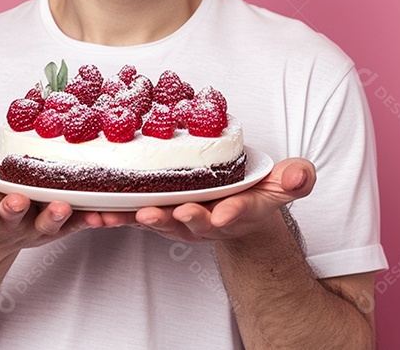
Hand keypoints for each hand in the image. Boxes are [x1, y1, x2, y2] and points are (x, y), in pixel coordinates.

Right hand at [0, 146, 108, 256]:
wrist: (1, 228)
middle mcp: (13, 220)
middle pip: (14, 216)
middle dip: (14, 210)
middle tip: (17, 202)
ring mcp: (39, 224)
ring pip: (49, 222)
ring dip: (56, 216)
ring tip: (62, 207)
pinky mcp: (64, 224)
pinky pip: (79, 223)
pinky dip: (90, 220)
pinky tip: (102, 216)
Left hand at [110, 158, 315, 243]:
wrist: (234, 209)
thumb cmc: (255, 193)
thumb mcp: (282, 184)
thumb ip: (295, 180)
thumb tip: (301, 175)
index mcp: (237, 211)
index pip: (237, 213)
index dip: (231, 214)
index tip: (224, 214)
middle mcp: (207, 221)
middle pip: (193, 223)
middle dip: (183, 219)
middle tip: (174, 212)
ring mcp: (181, 221)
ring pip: (160, 222)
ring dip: (142, 220)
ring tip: (126, 214)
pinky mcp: (158, 215)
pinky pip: (135, 217)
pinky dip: (117, 216)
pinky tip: (98, 213)